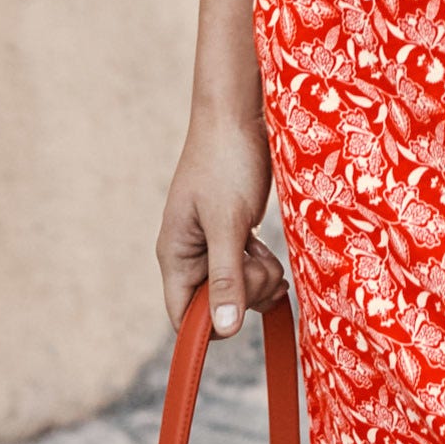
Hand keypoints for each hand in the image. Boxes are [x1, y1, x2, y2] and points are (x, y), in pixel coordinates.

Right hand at [156, 111, 288, 335]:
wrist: (239, 114)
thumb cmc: (225, 161)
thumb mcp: (228, 222)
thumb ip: (226, 276)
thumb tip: (224, 330)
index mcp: (175, 255)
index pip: (183, 317)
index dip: (212, 324)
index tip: (243, 304)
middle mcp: (190, 255)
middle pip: (217, 306)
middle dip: (246, 293)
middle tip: (260, 261)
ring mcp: (212, 244)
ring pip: (238, 288)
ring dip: (260, 279)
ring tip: (267, 251)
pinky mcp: (234, 233)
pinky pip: (249, 268)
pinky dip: (263, 265)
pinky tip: (268, 247)